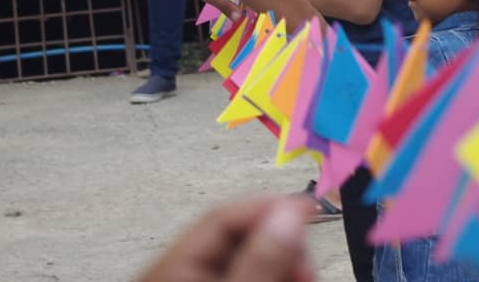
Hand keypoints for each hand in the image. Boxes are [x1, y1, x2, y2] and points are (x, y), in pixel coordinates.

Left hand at [139, 197, 313, 281]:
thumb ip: (260, 262)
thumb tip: (289, 213)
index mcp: (169, 265)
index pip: (222, 215)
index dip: (268, 205)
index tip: (309, 206)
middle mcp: (178, 270)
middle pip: (238, 236)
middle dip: (282, 243)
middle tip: (308, 265)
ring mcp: (194, 280)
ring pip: (247, 255)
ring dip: (283, 259)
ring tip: (306, 277)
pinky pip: (247, 273)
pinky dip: (273, 273)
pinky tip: (293, 279)